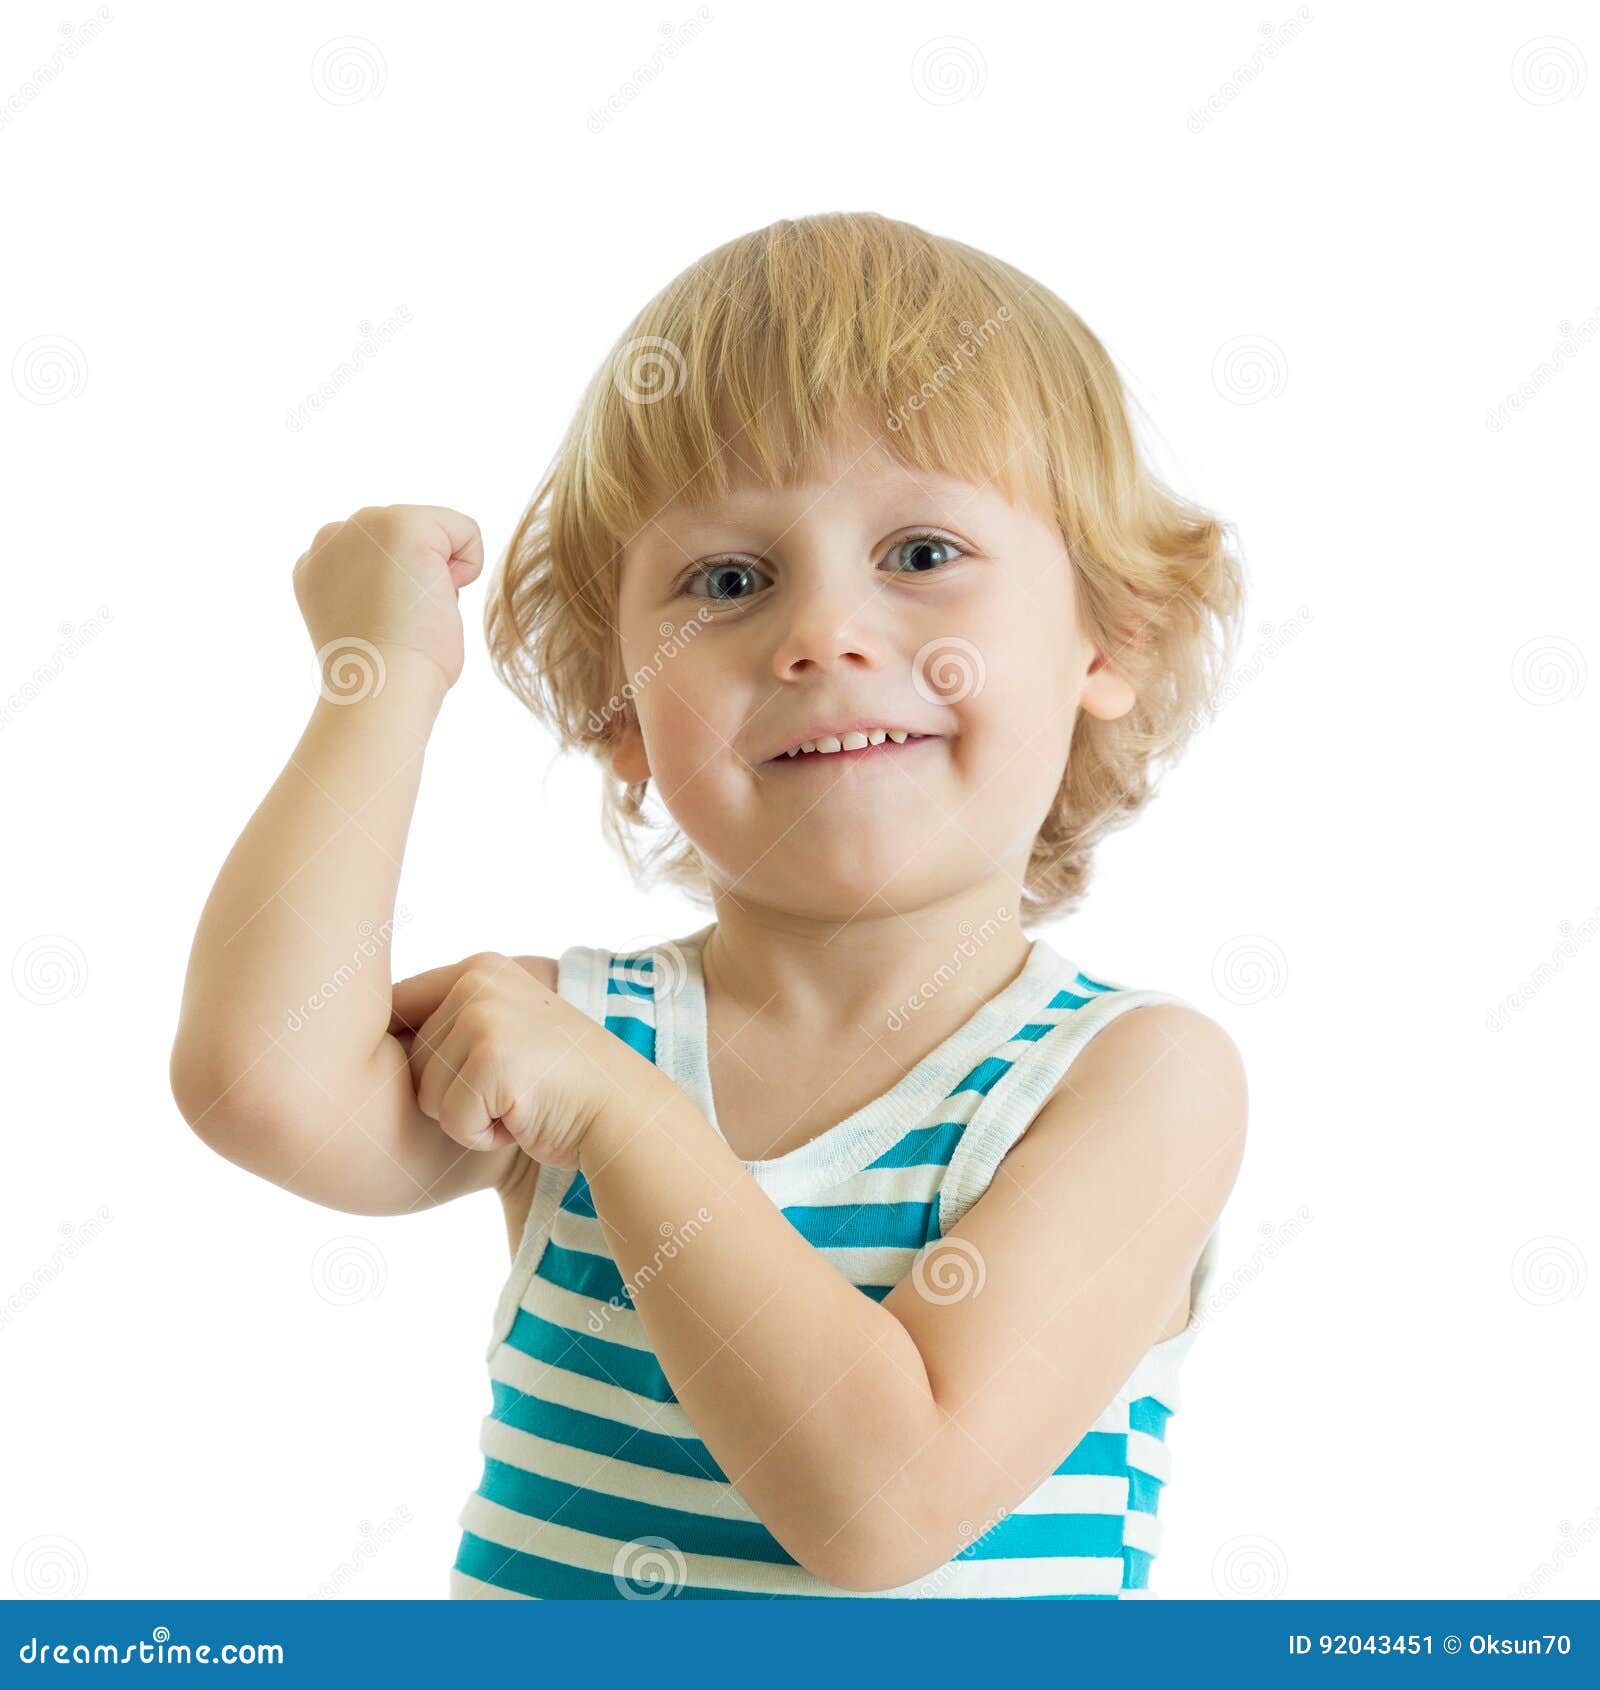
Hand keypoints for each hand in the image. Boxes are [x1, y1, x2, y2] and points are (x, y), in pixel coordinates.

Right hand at [292, 504, 483, 692]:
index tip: (384, 625)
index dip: (400, 592)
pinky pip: (464, 529)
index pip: (381, 556)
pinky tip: (439, 597)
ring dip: (439, 574)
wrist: (380, 687)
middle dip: (419, 577)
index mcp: (316, 564)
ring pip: (434, 531)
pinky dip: (470, 565)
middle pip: (410, 539)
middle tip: (402, 621)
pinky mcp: (402, 524)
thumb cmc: (384, 675)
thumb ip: (371, 586)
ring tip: (415, 610)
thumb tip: (408, 581)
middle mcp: (332, 536)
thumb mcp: (363, 620)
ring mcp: (363, 525)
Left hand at [388, 952, 632, 1169]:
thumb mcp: (506, 1031)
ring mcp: (484, 1017)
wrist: (624, 1112)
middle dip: (451, 1094)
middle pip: (408, 1062)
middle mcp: (477, 982)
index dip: (405, 1054)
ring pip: (425, 1095)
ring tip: (518, 1101)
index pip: (398, 1010)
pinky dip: (482, 1136)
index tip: (450, 1074)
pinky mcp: (490, 1059)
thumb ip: (451, 1021)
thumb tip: (365, 1041)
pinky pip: (451, 1120)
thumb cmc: (560, 1086)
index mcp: (479, 968)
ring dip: (467, 1117)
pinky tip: (523, 1118)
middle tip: (509, 1090)